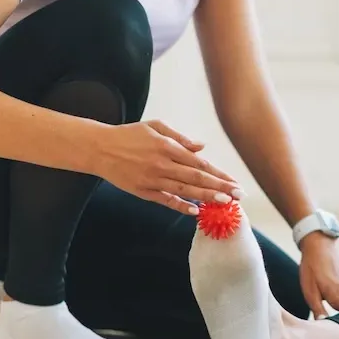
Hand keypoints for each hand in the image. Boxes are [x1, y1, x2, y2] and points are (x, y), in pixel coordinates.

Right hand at [92, 119, 243, 213]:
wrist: (99, 148)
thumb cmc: (130, 135)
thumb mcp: (155, 127)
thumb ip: (180, 138)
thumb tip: (201, 147)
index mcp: (167, 147)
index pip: (200, 164)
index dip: (219, 174)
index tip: (234, 181)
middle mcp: (163, 164)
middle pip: (197, 179)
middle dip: (220, 188)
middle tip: (238, 196)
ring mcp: (153, 180)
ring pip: (184, 191)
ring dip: (206, 198)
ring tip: (225, 203)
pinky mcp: (143, 191)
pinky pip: (165, 200)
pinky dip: (180, 206)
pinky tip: (195, 211)